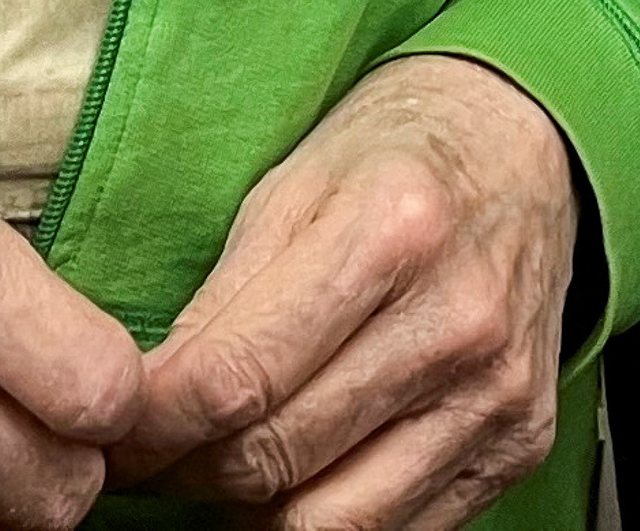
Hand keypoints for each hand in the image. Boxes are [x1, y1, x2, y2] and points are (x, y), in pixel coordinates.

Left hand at [122, 57, 579, 529]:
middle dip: (188, 472)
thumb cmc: (400, 154)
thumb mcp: (291, 187)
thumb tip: (145, 409)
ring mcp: (496, 394)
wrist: (527, 146)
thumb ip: (220, 303)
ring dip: (251, 512)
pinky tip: (302, 476)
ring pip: (330, 523)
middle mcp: (455, 321)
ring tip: (224, 468)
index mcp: (391, 231)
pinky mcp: (520, 445)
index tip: (111, 436)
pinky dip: (329, 519)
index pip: (235, 381)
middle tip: (155, 455)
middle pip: (274, 460)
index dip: (151, 429)